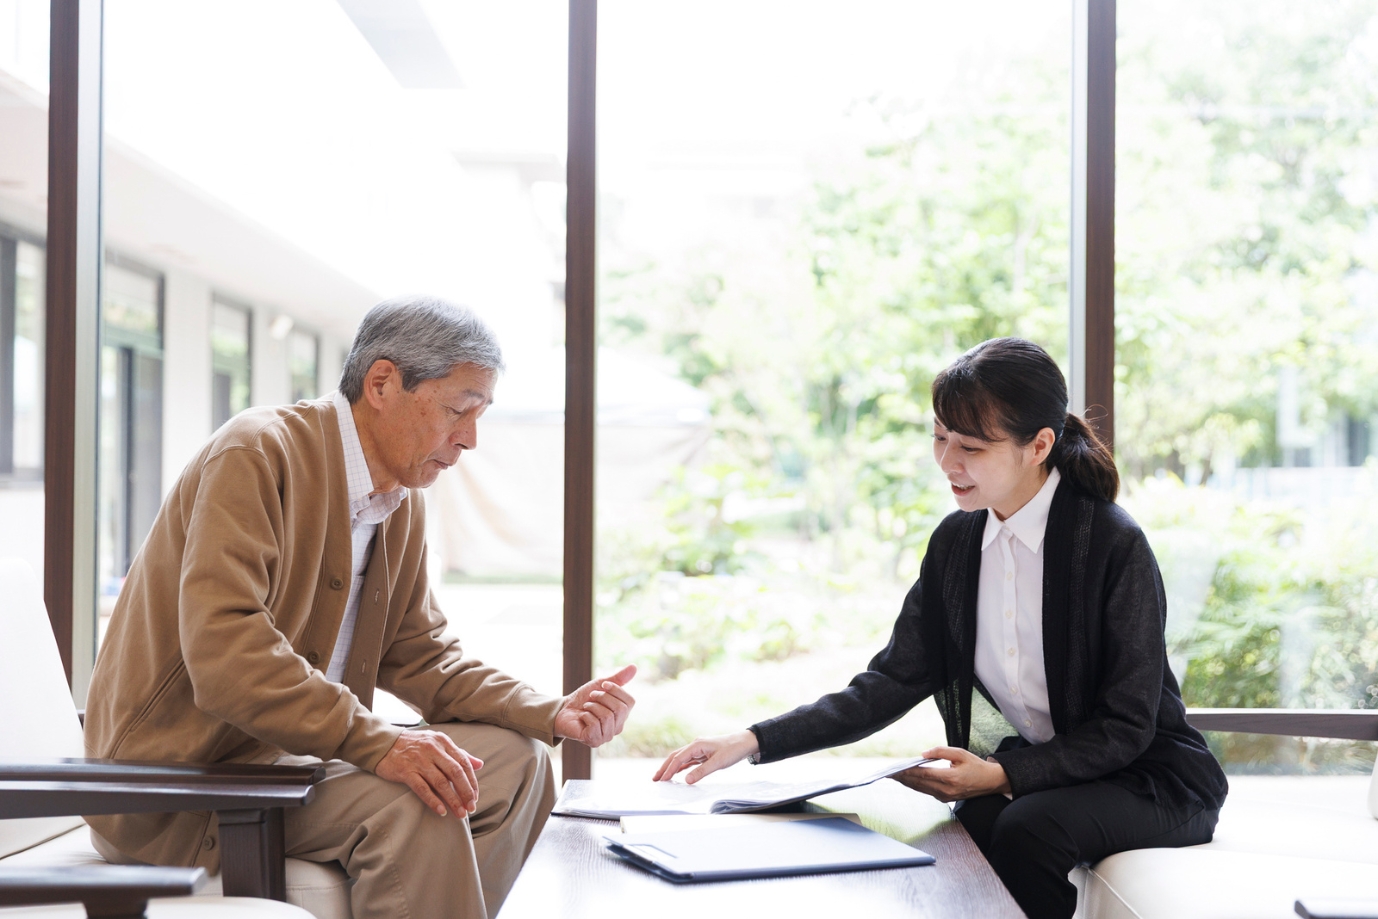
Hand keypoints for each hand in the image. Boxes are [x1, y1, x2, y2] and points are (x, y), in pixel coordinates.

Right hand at [374, 729, 483, 818]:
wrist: (384, 743)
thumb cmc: (415, 745)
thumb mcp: (438, 743)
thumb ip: (459, 754)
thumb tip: (480, 764)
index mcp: (443, 742)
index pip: (463, 762)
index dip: (471, 781)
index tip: (475, 797)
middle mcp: (433, 749)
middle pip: (455, 772)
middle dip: (466, 792)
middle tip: (471, 808)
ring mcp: (419, 760)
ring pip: (441, 782)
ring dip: (453, 799)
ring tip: (460, 813)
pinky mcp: (405, 771)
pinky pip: (422, 788)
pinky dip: (433, 801)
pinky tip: (441, 811)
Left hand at [554, 664, 636, 746]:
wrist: (564, 708)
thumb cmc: (584, 698)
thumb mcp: (601, 685)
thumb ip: (618, 678)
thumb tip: (634, 666)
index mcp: (622, 714)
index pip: (630, 702)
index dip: (616, 690)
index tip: (603, 684)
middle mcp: (617, 727)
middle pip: (620, 709)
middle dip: (603, 697)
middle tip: (591, 696)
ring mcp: (606, 736)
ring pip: (607, 717)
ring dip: (592, 706)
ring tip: (586, 706)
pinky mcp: (594, 741)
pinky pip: (595, 725)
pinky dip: (585, 715)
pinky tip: (582, 717)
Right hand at [653, 730, 758, 783]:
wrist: (745, 742)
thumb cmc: (733, 750)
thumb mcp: (718, 763)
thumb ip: (701, 772)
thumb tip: (686, 781)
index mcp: (697, 745)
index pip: (678, 758)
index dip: (669, 769)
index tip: (662, 780)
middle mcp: (696, 745)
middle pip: (676, 756)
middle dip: (665, 767)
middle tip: (655, 779)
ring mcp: (699, 749)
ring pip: (681, 759)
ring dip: (671, 767)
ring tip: (662, 777)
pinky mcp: (703, 754)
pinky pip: (689, 761)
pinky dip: (681, 767)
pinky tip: (676, 773)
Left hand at [890, 746, 1010, 802]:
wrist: (989, 782)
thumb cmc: (975, 766)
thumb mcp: (960, 753)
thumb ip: (941, 752)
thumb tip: (923, 754)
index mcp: (951, 778)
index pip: (924, 775)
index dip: (909, 772)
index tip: (896, 769)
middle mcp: (947, 790)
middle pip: (920, 784)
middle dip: (903, 778)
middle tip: (889, 773)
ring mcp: (946, 796)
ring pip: (921, 789)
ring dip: (907, 783)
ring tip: (894, 776)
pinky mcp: (945, 798)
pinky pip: (927, 791)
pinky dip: (916, 786)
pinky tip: (907, 780)